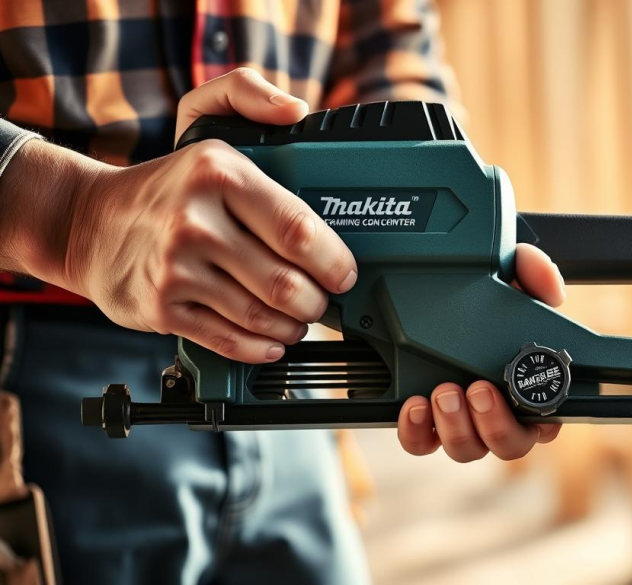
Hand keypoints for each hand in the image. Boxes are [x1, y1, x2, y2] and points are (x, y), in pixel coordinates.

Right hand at [60, 68, 357, 362]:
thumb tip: (296, 109)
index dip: (334, 260)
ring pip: (261, 315)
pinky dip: (261, 347)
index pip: (298, 228)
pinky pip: (228, 340)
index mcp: (217, 173)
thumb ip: (249, 95)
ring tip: (301, 317)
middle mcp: (194, 222)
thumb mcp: (202, 118)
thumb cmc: (166, 180)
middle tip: (323, 298)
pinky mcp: (161, 308)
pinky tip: (273, 340)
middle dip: (318, 300)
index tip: (344, 271)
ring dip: (294, 325)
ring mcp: (175, 269)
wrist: (86, 222)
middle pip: (285, 282)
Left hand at [397, 244, 564, 461]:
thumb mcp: (508, 270)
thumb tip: (553, 291)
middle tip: (478, 389)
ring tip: (443, 392)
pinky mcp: (422, 421)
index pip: (546, 421)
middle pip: (508, 445)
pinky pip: (421, 442)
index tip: (524, 396)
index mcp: (526, 387)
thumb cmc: (478, 293)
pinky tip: (414, 405)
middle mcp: (496, 411)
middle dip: (494, 423)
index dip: (542, 422)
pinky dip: (417, 431)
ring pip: (466, 449)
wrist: (424, 294)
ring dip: (457, 426)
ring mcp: (459, 419)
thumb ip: (534, 271)